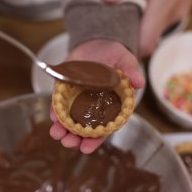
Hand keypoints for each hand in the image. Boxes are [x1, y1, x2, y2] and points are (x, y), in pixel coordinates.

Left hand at [49, 39, 143, 153]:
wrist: (97, 43)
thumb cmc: (115, 56)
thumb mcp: (126, 61)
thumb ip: (131, 71)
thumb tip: (139, 82)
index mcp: (110, 107)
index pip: (103, 129)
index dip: (95, 140)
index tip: (86, 148)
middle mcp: (93, 108)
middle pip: (83, 129)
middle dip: (75, 138)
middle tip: (68, 143)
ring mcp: (78, 100)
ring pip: (68, 120)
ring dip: (61, 129)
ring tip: (56, 134)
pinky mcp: (65, 91)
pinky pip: (59, 104)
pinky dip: (55, 111)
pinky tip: (52, 117)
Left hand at [102, 0, 191, 55]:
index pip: (146, 43)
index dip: (125, 49)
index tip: (104, 45)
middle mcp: (175, 11)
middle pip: (146, 40)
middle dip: (124, 38)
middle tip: (100, 29)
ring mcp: (180, 10)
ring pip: (152, 31)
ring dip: (133, 25)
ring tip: (113, 13)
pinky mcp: (180, 6)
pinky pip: (158, 21)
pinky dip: (144, 17)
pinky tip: (131, 2)